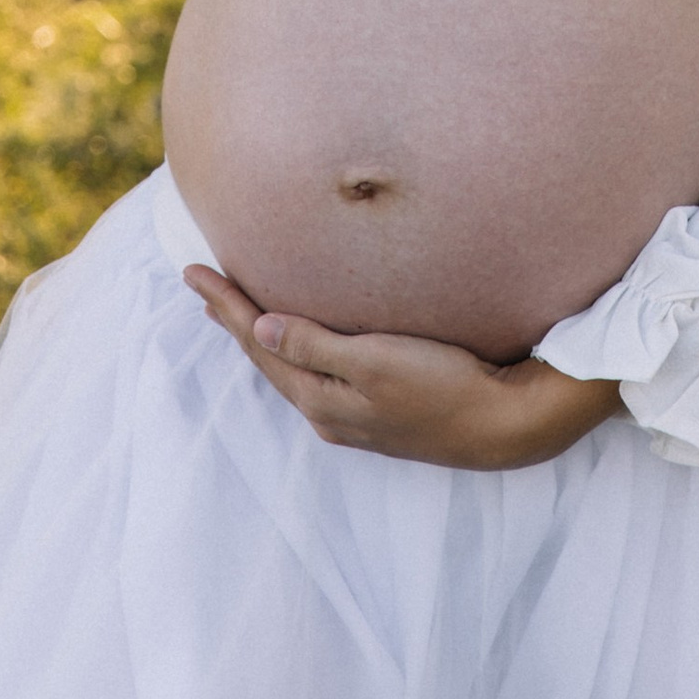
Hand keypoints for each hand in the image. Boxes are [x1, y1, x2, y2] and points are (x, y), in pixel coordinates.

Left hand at [185, 265, 622, 470]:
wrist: (505, 425)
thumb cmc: (443, 386)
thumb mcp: (376, 361)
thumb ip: (316, 346)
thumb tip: (259, 331)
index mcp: (322, 400)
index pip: (261, 345)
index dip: (227, 308)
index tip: (193, 273)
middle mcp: (331, 413)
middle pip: (270, 359)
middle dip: (235, 321)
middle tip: (203, 286)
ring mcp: (357, 415)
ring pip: (293, 368)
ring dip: (263, 336)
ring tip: (239, 311)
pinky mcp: (382, 409)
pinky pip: (320, 374)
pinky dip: (298, 349)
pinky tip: (302, 343)